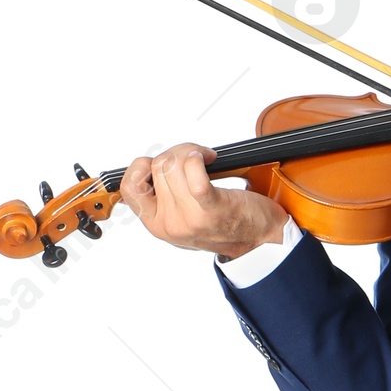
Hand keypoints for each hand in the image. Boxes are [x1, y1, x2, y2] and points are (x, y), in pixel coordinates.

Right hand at [119, 144, 288, 259]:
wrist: (261, 239)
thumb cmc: (226, 221)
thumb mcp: (184, 216)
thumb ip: (165, 196)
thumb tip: (153, 163)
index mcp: (158, 225)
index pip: (129, 188)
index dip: (140, 168)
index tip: (159, 164)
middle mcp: (170, 224)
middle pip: (157, 167)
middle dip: (176, 153)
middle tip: (195, 158)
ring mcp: (190, 218)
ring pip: (173, 164)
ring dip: (190, 151)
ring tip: (206, 159)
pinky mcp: (212, 208)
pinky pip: (194, 174)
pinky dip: (198, 157)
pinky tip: (209, 158)